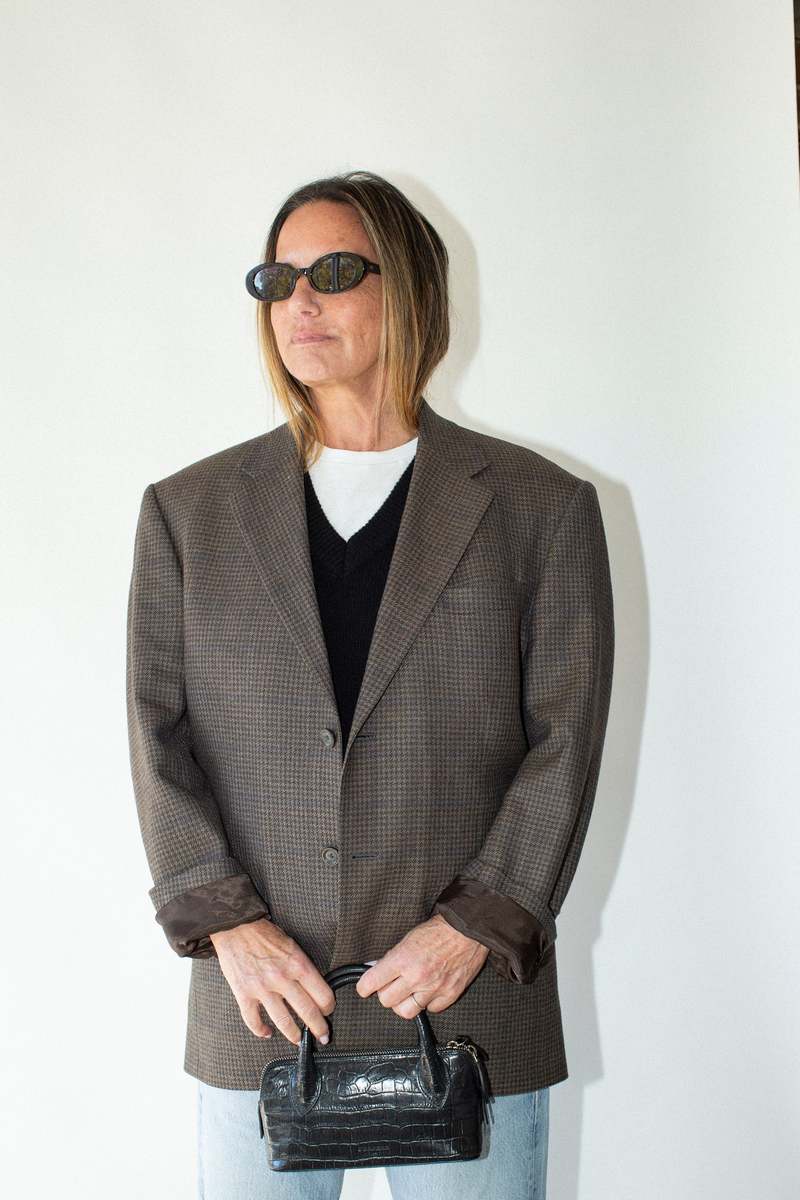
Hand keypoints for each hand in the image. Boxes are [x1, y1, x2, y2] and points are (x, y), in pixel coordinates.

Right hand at [209, 918, 335, 1045]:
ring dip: (294, 1035)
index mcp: (297, 963)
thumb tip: (313, 986)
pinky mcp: (244, 994)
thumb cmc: (264, 932)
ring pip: (284, 1021)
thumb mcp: (292, 944)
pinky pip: (254, 1020)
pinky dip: (261, 1030)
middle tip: (323, 1036)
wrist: (235, 926)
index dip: (329, 1007)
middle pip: (307, 1011)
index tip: (329, 1011)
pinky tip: (267, 1033)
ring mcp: (262, 988)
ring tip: (299, 1040)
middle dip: (318, 1028)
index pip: (322, 994)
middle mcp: (282, 978)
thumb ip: (302, 965)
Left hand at [355, 914, 489, 1018]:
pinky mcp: (449, 995)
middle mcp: (416, 977)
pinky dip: (427, 1002)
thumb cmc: (439, 930)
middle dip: (386, 993)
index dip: (364, 987)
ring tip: (408, 991)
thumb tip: (376, 969)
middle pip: (386, 1001)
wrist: (468, 930)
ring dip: (404, 1002)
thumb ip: (392, 957)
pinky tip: (428, 991)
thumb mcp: (408, 938)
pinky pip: (430, 1010)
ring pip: (406, 1011)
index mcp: (402, 959)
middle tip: (391, 985)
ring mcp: (433, 989)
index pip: (371, 983)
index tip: (364, 988)